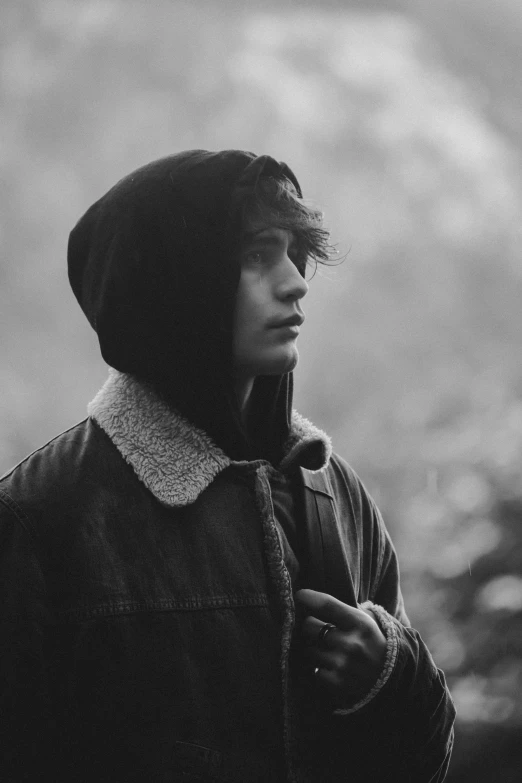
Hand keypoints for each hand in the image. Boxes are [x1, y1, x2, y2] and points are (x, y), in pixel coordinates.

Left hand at [295, 588, 386, 707]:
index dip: (308, 598)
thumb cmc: (368, 641)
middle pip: (309, 626)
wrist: (389, 676)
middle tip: (316, 629)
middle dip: (310, 626)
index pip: (327, 604)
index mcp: (359, 623)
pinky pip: (314, 670)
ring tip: (326, 650)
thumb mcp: (363, 620)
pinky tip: (330, 666)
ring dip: (313, 648)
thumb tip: (307, 598)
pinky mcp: (337, 683)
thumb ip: (340, 610)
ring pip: (309, 649)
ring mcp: (344, 665)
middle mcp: (351, 643)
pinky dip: (318, 668)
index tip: (299, 595)